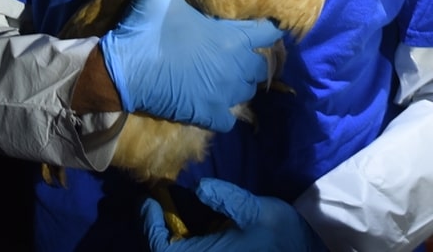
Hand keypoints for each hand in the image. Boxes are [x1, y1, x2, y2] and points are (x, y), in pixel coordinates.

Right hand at [100, 0, 283, 131]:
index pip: (270, 31)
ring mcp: (224, 94)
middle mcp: (236, 67)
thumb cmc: (146, 29)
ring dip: (241, 83)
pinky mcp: (208, 115)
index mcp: (232, 37)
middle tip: (239, 50)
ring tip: (227, 74)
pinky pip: (230, 119)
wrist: (121, 72)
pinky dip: (226, 112)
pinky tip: (214, 101)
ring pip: (249, 91)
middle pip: (263, 64)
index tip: (258, 25)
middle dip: (255, 57)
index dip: (267, 27)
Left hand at [142, 179, 325, 251]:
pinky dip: (186, 239)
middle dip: (157, 227)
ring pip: (180, 250)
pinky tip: (192, 220)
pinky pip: (194, 250)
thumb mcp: (256, 211)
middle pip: (167, 251)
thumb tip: (199, 187)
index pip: (162, 247)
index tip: (150, 199)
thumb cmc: (282, 236)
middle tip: (158, 200)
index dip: (150, 223)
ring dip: (171, 234)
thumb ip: (226, 199)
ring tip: (171, 206)